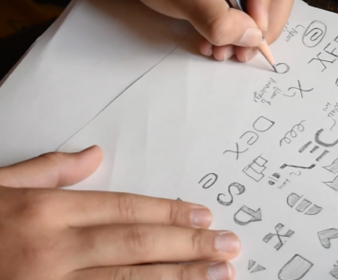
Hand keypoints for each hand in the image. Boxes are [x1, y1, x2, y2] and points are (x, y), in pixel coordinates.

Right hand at [0, 146, 239, 278]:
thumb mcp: (2, 185)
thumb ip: (50, 170)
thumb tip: (94, 155)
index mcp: (45, 214)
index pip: (125, 209)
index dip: (169, 212)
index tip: (204, 217)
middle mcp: (53, 252)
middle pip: (136, 246)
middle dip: (189, 248)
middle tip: (229, 247)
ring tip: (218, 277)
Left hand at [95, 0, 303, 61]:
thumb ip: (220, 19)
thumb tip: (252, 38)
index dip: (271, 0)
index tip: (252, 26)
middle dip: (262, 22)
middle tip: (244, 48)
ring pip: (263, 2)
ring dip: (246, 31)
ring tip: (225, 50)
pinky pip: (245, 6)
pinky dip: (233, 27)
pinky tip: (216, 41)